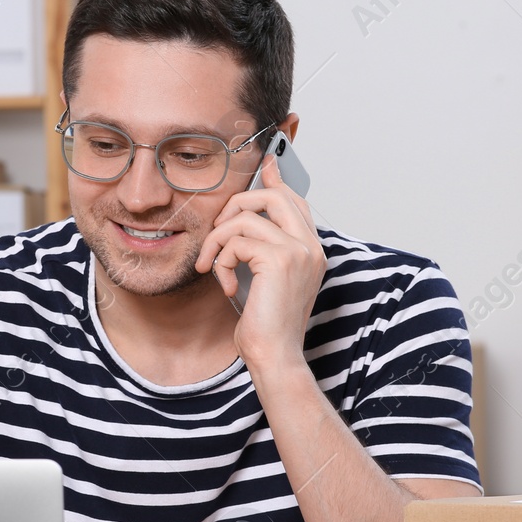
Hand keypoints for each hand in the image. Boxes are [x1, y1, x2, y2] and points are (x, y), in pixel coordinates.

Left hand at [194, 155, 326, 372]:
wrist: (274, 356)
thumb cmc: (266, 327)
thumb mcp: (264, 282)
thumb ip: (260, 250)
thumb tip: (244, 223)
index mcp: (311, 250)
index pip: (294, 201)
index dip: (274, 181)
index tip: (262, 165)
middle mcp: (310, 246)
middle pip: (272, 195)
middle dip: (235, 204)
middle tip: (217, 231)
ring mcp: (298, 251)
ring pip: (246, 216)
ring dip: (217, 240)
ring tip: (210, 267)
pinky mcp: (280, 259)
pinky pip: (236, 240)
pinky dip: (220, 260)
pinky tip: (225, 285)